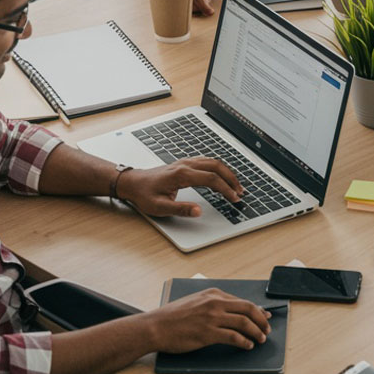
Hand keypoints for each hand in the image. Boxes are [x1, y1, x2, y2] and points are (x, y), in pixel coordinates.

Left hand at [118, 157, 243, 214]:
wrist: (133, 182)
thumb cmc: (144, 194)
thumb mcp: (159, 207)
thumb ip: (180, 209)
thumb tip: (198, 212)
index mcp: (182, 174)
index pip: (211, 179)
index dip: (226, 189)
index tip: (234, 198)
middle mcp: (186, 164)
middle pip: (216, 166)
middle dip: (231, 179)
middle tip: (240, 192)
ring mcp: (186, 162)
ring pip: (213, 162)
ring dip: (226, 173)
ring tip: (235, 185)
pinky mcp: (185, 163)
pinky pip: (207, 161)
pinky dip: (218, 169)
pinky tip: (221, 176)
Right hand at [148, 288, 269, 352]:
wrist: (156, 326)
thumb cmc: (173, 316)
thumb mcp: (196, 301)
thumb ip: (213, 304)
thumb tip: (231, 311)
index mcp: (213, 293)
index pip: (242, 301)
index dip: (257, 310)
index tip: (264, 316)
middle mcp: (215, 303)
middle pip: (248, 309)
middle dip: (261, 319)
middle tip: (267, 328)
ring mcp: (212, 317)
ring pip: (243, 322)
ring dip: (256, 331)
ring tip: (260, 339)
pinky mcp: (208, 333)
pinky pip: (233, 337)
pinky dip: (244, 341)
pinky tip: (247, 345)